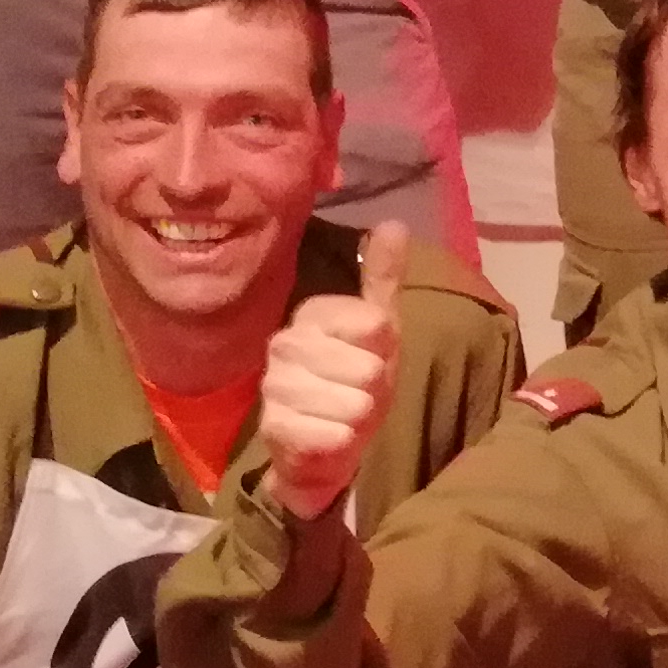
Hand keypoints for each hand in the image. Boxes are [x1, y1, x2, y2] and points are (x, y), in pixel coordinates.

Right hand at [260, 223, 408, 520]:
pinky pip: (332, 434)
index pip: (374, 324)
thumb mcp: (379, 329)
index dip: (385, 349)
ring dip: (359, 416)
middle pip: (367, 367)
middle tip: (359, 392)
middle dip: (375, 388)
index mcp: (312, 314)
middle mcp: (285, 343)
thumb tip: (394, 223)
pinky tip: (331, 437)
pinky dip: (342, 441)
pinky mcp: (273, 426)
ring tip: (345, 415)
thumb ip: (383, 278)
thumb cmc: (355, 380)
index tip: (370, 355)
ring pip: (351, 403)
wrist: (325, 444)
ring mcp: (274, 385)